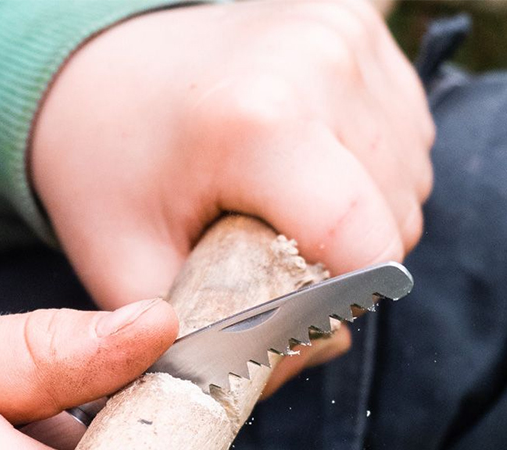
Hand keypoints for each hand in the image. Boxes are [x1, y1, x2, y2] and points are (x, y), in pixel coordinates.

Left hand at [31, 0, 433, 386]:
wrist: (98, 70)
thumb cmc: (107, 169)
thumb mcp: (128, 270)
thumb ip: (211, 338)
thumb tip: (312, 358)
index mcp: (254, 121)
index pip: (363, 242)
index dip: (343, 298)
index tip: (297, 306)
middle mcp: (317, 64)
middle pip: (393, 218)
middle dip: (346, 263)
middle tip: (272, 255)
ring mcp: (347, 38)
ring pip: (408, 181)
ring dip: (363, 217)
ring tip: (285, 206)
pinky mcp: (362, 27)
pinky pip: (406, 138)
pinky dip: (370, 172)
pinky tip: (307, 169)